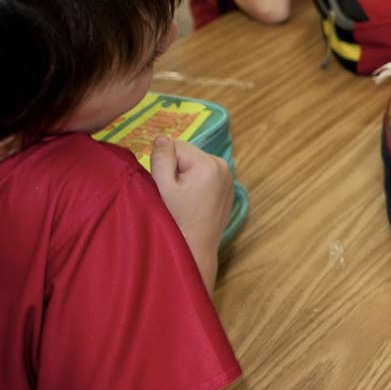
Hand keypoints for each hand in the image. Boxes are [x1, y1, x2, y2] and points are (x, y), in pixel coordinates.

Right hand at [150, 135, 232, 258]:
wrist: (195, 252)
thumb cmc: (176, 221)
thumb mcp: (163, 187)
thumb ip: (161, 158)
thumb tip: (161, 137)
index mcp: (210, 164)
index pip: (176, 145)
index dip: (164, 163)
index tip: (166, 186)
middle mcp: (224, 166)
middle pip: (187, 154)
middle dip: (176, 169)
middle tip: (174, 195)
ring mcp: (228, 178)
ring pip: (195, 165)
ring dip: (185, 177)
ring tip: (183, 201)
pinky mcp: (227, 189)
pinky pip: (205, 176)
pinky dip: (196, 185)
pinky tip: (193, 204)